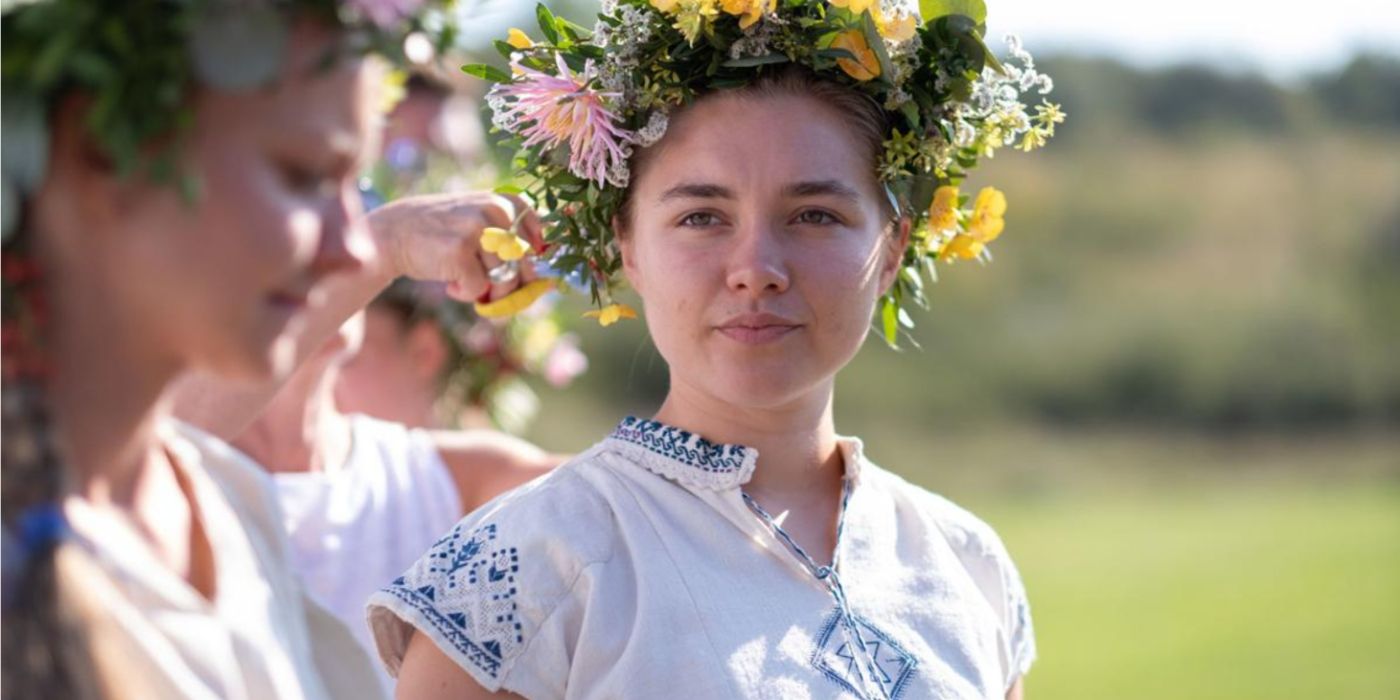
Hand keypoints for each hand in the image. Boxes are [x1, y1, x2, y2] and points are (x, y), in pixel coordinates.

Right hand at [366, 191, 544, 302]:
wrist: (396, 232)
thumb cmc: (446, 235)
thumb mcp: (483, 223)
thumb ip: (514, 242)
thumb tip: (546, 282)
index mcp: (508, 202)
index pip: (541, 244)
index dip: (531, 267)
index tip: (514, 274)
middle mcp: (497, 210)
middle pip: (525, 266)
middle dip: (509, 286)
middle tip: (489, 288)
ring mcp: (478, 229)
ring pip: (505, 280)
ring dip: (486, 291)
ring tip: (464, 279)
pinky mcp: (460, 250)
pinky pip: (478, 289)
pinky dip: (465, 294)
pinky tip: (450, 282)